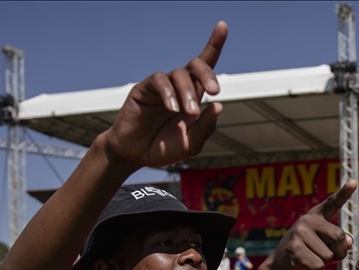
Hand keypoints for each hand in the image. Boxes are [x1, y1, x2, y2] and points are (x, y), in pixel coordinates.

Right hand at [104, 22, 226, 167]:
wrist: (136, 155)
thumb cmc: (164, 148)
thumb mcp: (191, 143)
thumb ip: (205, 127)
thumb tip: (218, 105)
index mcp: (194, 96)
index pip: (205, 67)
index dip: (214, 45)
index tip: (222, 26)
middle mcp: (179, 87)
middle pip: (196, 65)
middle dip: (207, 74)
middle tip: (214, 91)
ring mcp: (161, 86)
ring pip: (179, 74)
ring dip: (188, 93)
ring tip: (189, 113)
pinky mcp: (144, 88)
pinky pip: (159, 81)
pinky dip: (169, 94)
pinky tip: (172, 109)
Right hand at [262, 181, 356, 269]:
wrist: (279, 264)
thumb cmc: (307, 253)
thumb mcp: (324, 245)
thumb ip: (339, 241)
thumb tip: (348, 242)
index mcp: (316, 216)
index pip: (332, 203)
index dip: (344, 193)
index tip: (354, 182)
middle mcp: (307, 220)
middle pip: (339, 237)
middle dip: (338, 253)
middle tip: (327, 256)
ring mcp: (299, 233)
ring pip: (329, 256)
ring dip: (324, 263)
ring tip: (309, 258)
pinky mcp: (294, 249)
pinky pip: (318, 266)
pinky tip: (302, 264)